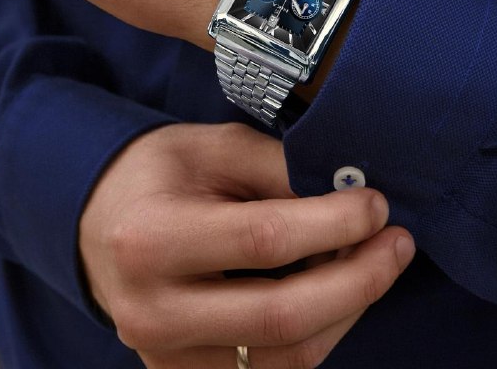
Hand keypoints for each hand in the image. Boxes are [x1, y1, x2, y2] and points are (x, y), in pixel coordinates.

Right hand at [79, 121, 414, 368]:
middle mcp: (153, 310)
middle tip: (398, 244)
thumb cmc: (158, 173)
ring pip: (286, 358)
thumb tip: (351, 195)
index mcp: (153, 238)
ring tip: (375, 266)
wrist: (98, 220)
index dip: (334, 223)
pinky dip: (316, 333)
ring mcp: (165, 355)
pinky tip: (336, 294)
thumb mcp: (214, 148)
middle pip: (282, 317)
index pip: (264, 241)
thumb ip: (279, 170)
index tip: (377, 203)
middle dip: (359, 281)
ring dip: (347, 312)